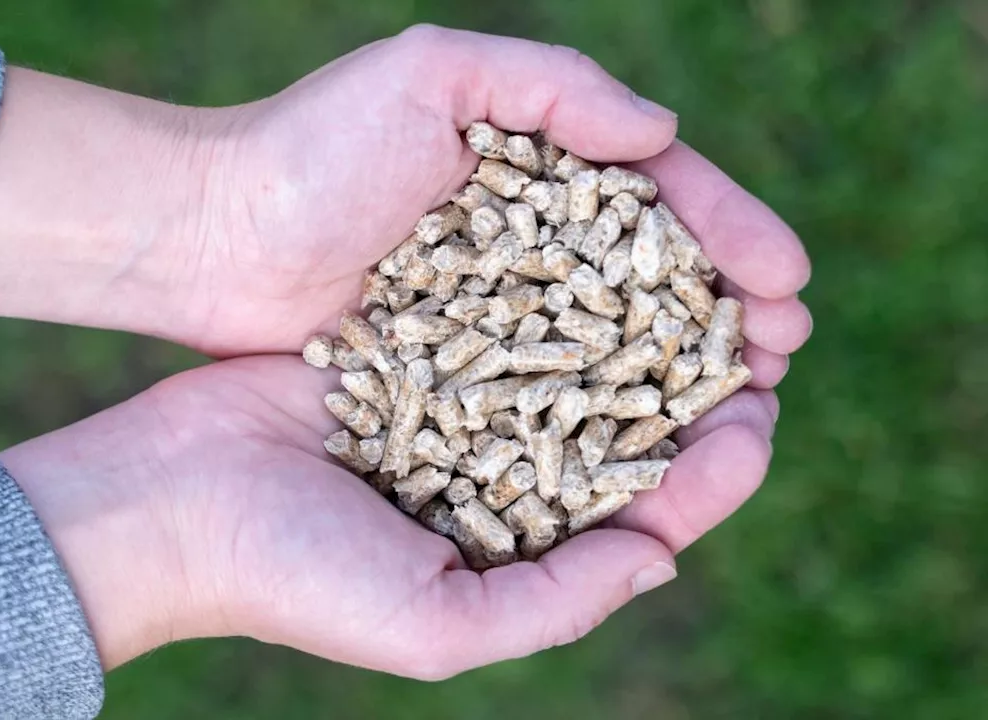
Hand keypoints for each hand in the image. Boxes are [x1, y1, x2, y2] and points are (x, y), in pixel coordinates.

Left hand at [0, 26, 811, 385]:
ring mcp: (489, 309)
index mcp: (532, 164)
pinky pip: (544, 390)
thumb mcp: (431, 74)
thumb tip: (663, 136)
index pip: (658, 197)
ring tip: (749, 394)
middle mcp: (523, 240)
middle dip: (727, 306)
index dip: (730, 233)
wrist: (208, 232)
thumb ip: (552, 87)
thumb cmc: (309, 147)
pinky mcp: (450, 370)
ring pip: (610, 339)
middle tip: (786, 345)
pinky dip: (602, 409)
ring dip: (683, 367)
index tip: (786, 279)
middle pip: (652, 274)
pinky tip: (650, 434)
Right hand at [1, 354, 778, 677]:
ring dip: (640, 324)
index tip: (757, 421)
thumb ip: (554, 605)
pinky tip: (602, 247)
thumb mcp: (436, 626)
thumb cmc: (293, 577)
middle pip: (620, 427)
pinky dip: (554, 283)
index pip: (639, 513)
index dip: (710, 473)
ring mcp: (454, 404)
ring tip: (703, 281)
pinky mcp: (411, 346)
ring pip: (572, 357)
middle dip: (693, 385)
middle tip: (763, 334)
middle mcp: (492, 474)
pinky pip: (499, 307)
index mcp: (512, 550)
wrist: (171, 499)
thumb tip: (662, 559)